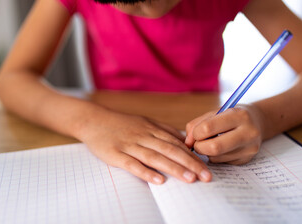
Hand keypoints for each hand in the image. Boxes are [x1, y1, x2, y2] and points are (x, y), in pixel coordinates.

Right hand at [77, 109, 211, 184]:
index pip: (177, 143)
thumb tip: (183, 140)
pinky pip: (132, 164)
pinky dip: (146, 172)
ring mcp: (130, 144)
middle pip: (171, 150)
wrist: (94, 120)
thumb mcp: (145, 122)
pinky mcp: (116, 154)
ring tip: (190, 179)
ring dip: (174, 168)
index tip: (207, 166)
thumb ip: (163, 131)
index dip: (193, 156)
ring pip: (155, 157)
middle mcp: (144, 136)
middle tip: (206, 176)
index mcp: (152, 129)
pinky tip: (159, 180)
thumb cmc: (121, 124)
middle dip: (190, 163)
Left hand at [185, 104, 263, 164]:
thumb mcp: (215, 112)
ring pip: (216, 157)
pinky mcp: (247, 159)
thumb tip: (187, 143)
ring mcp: (249, 148)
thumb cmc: (231, 115)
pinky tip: (220, 148)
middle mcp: (248, 132)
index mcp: (238, 115)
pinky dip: (215, 156)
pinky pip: (222, 162)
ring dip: (206, 152)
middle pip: (214, 147)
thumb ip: (197, 124)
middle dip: (199, 147)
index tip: (195, 133)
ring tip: (210, 142)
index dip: (196, 133)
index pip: (208, 128)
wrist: (257, 122)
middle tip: (197, 143)